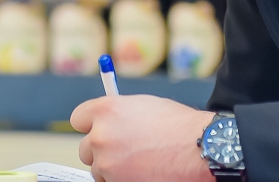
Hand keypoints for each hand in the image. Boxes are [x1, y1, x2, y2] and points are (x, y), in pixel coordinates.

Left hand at [70, 94, 212, 181]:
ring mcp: (107, 164)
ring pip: (98, 169)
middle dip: (101, 150)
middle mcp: (101, 136)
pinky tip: (143, 172)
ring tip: (140, 163)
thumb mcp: (144, 105)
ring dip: (112, 168)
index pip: (78, 118)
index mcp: (106, 110)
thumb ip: (119, 112)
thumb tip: (107, 120)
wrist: (199, 149)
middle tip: (124, 150)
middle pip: (85, 148)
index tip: (99, 129)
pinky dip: (123, 180)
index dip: (91, 124)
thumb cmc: (178, 126)